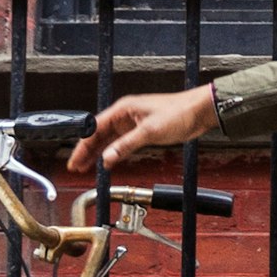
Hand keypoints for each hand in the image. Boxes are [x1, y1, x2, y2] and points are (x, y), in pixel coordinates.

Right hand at [71, 85, 217, 177]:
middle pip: (99, 134)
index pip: (94, 128)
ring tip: (86, 166)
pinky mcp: (143, 130)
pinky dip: (114, 152)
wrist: (200, 111)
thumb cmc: (179, 112)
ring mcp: (133, 123)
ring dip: (98, 152)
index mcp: (123, 109)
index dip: (83, 145)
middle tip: (76, 166)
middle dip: (86, 150)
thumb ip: (127, 145)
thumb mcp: (150, 131)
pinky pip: (122, 142)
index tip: (75, 158)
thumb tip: (108, 157)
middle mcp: (125, 115)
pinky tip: (107, 161)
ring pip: (109, 139)